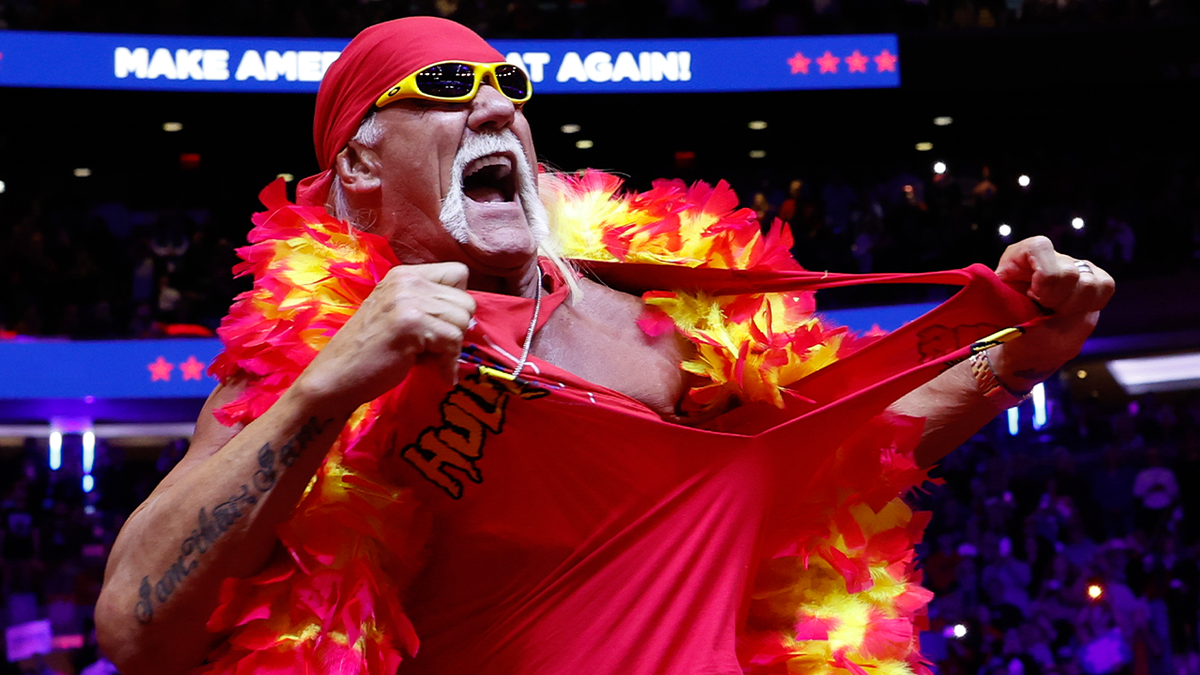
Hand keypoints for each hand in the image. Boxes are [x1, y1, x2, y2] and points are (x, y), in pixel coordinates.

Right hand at [291, 262, 475, 413]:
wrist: (334, 377)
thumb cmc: (369, 353)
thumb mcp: (399, 315)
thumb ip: (428, 307)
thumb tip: (469, 318)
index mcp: (404, 275)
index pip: (459, 273)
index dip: (456, 303)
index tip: (440, 326)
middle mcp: (407, 280)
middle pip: (466, 301)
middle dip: (455, 330)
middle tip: (431, 350)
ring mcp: (408, 299)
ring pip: (463, 321)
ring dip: (451, 348)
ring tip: (427, 360)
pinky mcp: (411, 323)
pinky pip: (453, 340)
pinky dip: (448, 364)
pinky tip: (436, 373)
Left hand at [991, 236, 1113, 389]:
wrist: (1029, 342)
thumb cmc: (1011, 327)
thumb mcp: (998, 312)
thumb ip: (992, 295)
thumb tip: (979, 277)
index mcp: (1018, 256)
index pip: (1040, 248)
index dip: (1042, 279)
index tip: (1033, 297)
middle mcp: (1047, 255)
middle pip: (1068, 273)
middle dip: (1055, 301)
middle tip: (1042, 309)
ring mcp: (1072, 264)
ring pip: (1090, 283)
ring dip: (1072, 307)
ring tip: (1055, 311)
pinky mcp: (1094, 276)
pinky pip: (1105, 286)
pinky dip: (1090, 305)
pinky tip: (1072, 310)